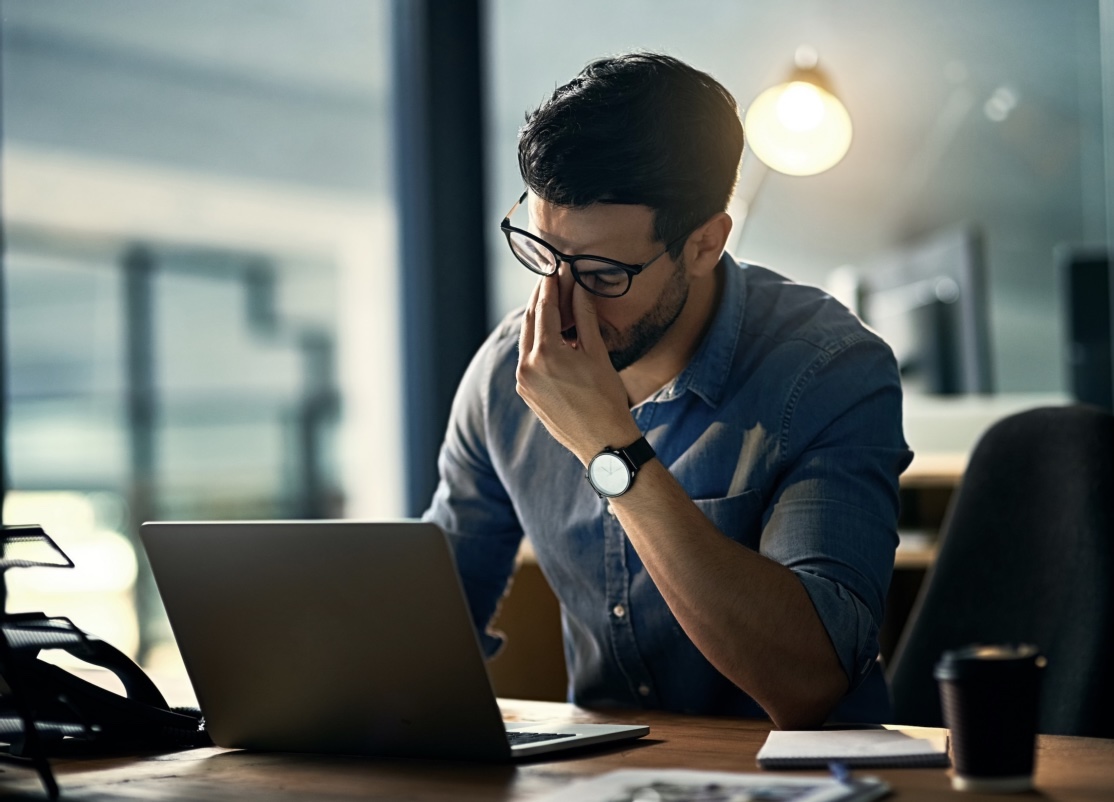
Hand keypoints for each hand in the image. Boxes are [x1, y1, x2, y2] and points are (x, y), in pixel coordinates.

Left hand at [516, 274, 640, 463]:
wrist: (603, 442)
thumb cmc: (606, 399)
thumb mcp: (597, 353)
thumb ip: (585, 317)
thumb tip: (578, 287)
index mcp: (545, 354)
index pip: (544, 308)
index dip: (550, 285)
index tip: (555, 269)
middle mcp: (527, 367)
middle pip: (530, 321)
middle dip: (540, 299)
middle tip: (550, 280)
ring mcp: (523, 382)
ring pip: (527, 340)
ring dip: (538, 320)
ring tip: (552, 304)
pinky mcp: (526, 393)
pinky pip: (528, 359)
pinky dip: (537, 343)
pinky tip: (551, 336)